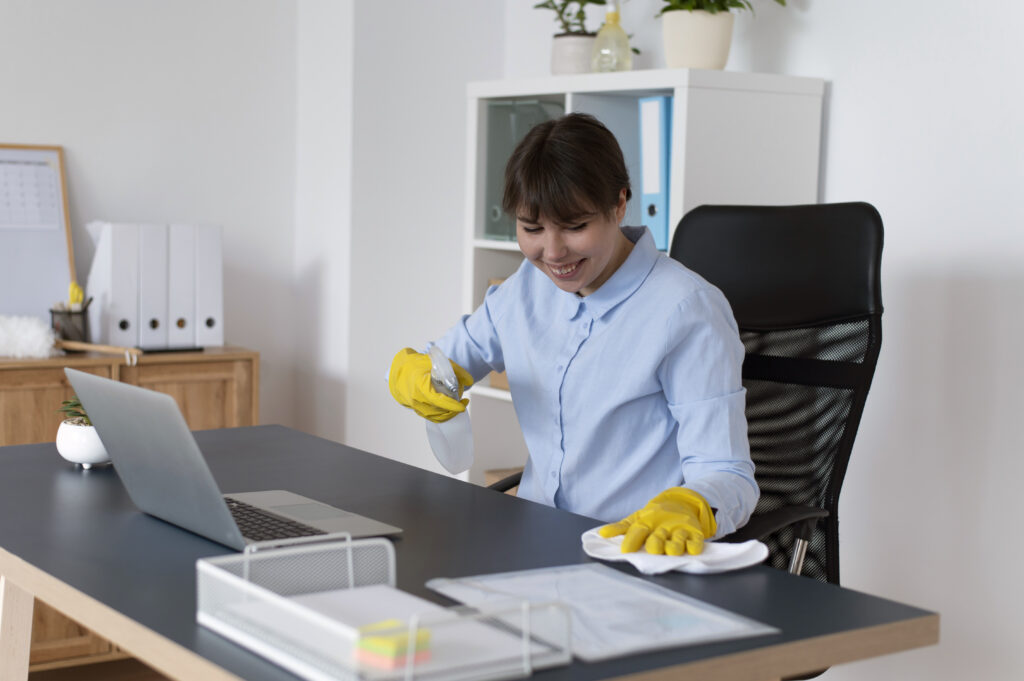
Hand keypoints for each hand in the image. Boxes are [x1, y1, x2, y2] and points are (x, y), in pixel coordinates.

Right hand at [388, 348, 472, 422]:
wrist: (398, 371)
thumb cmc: (415, 365)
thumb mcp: (435, 361)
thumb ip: (454, 369)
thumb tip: (469, 380)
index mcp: (419, 387)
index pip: (437, 400)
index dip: (451, 405)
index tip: (462, 405)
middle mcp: (416, 400)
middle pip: (439, 411)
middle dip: (453, 410)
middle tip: (464, 403)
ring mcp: (415, 406)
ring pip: (436, 416)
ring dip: (449, 414)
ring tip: (459, 406)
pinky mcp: (417, 410)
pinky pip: (431, 417)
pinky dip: (442, 415)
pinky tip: (450, 409)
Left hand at [598, 487, 715, 555]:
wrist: (679, 503)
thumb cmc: (654, 517)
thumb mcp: (636, 520)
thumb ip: (620, 528)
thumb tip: (601, 534)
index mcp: (647, 522)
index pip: (638, 530)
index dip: (632, 540)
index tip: (625, 550)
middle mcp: (663, 526)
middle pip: (658, 536)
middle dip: (656, 542)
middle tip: (653, 549)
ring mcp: (679, 529)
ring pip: (677, 539)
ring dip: (675, 545)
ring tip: (672, 550)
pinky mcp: (694, 533)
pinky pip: (696, 540)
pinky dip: (694, 545)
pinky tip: (693, 550)